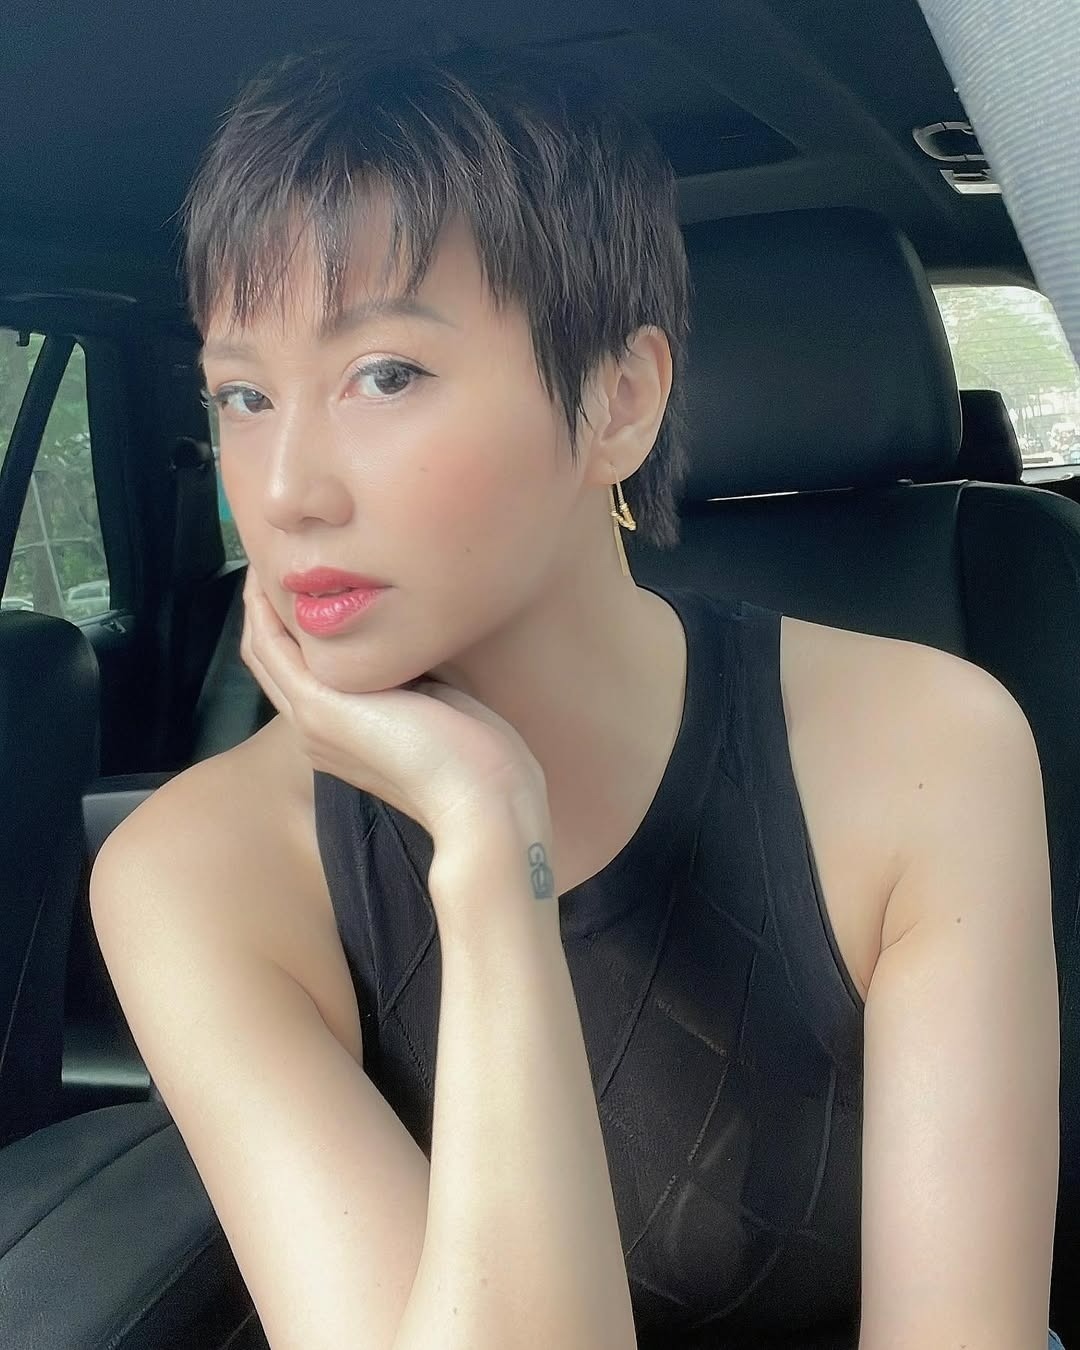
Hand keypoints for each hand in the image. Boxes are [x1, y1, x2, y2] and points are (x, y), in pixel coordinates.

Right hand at [240, 568, 553, 877]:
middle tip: (272, 560)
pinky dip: (264, 610)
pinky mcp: (320, 708)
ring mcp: (313, 722)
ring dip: (258, 604)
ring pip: (264, 652)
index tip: (303, 584)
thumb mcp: (441, 706)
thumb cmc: (481, 760)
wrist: (481, 800)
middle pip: (270, 661)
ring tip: (266, 558)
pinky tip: (267, 577)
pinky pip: (272, 647)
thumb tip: (422, 643)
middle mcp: (317, 732)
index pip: (300, 675)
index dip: (291, 629)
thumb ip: (417, 680)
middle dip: (266, 610)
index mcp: (344, 736)